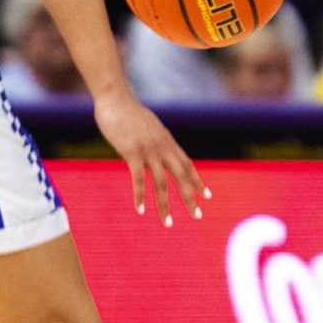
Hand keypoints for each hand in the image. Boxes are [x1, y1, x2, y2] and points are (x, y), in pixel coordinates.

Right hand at [94, 93, 205, 226]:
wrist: (115, 99)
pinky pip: (138, 179)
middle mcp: (163, 148)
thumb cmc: (128, 112)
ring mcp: (149, 151)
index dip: (198, 181)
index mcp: (167, 142)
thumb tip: (157, 146)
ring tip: (168, 223)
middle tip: (198, 216)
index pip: (188, 164)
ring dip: (165, 205)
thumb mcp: (148, 126)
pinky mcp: (132, 153)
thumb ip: (155, 139)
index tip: (207, 196)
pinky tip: (141, 211)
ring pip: (161, 183)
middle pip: (181, 176)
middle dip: (190, 197)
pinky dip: (140, 196)